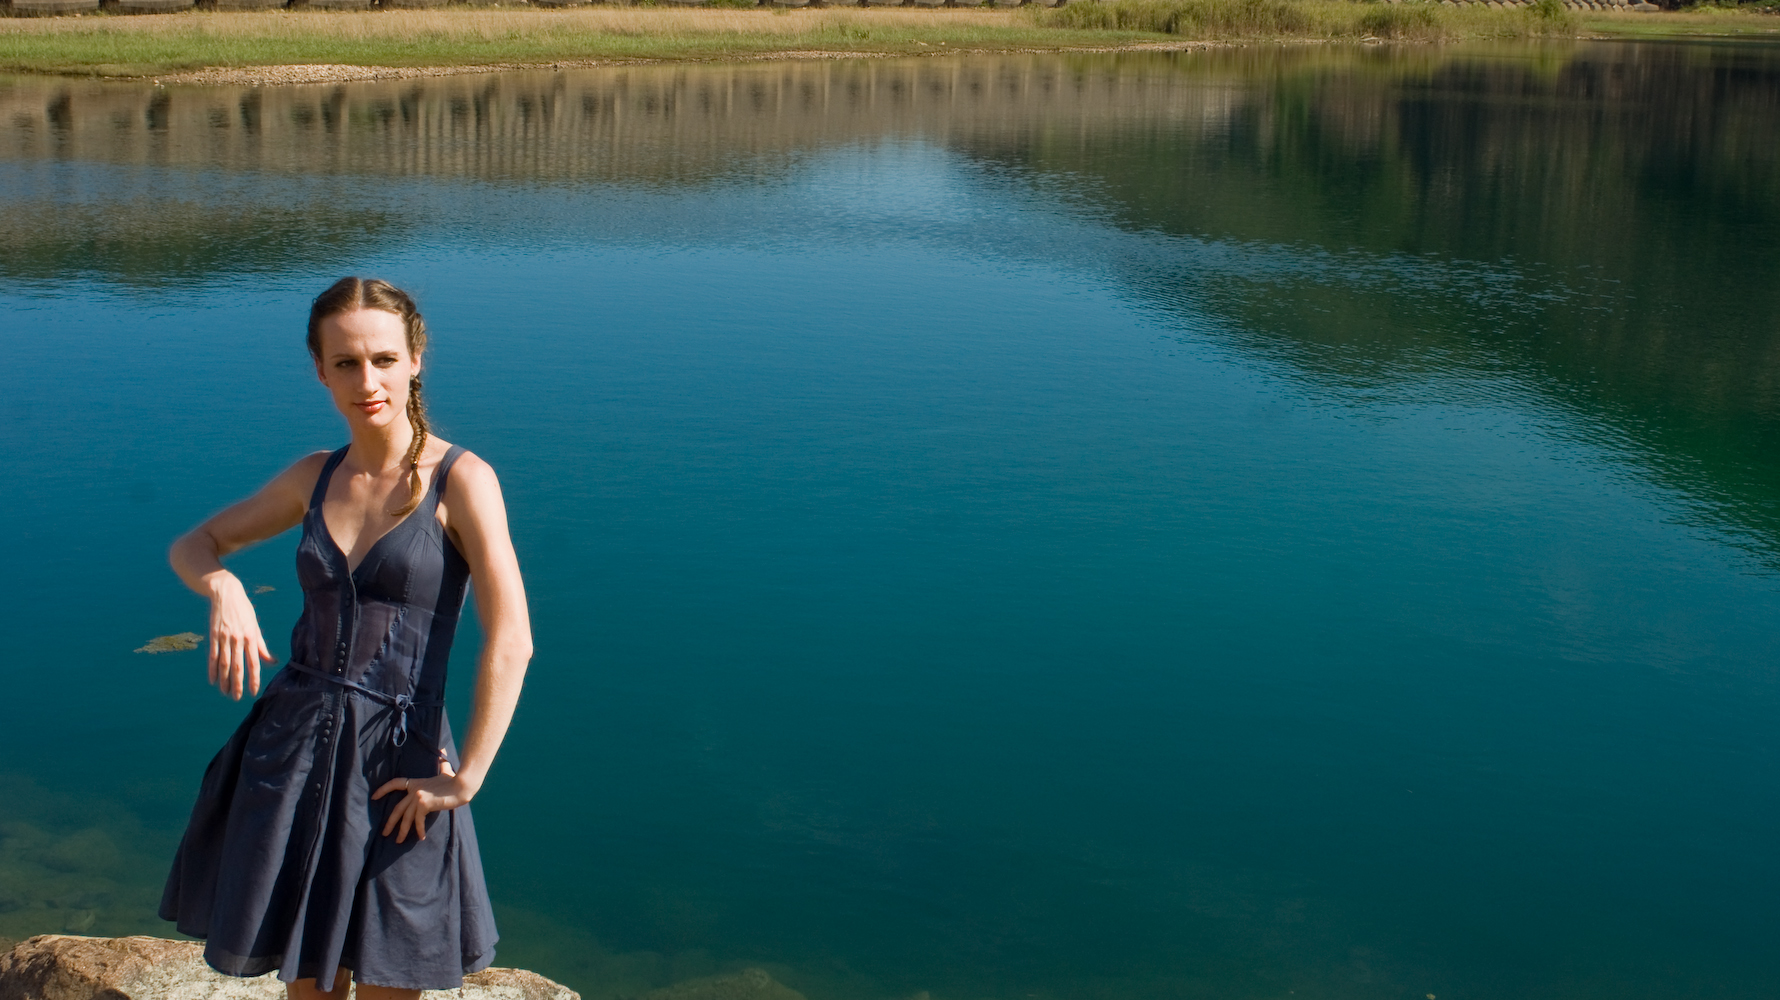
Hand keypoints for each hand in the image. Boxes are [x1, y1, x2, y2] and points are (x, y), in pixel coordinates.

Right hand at [206, 573, 273, 700]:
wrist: (226, 593)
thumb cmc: (244, 611)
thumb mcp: (255, 627)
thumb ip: (261, 646)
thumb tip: (272, 662)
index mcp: (251, 637)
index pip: (254, 663)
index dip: (254, 678)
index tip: (253, 691)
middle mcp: (238, 639)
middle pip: (237, 666)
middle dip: (237, 684)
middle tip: (236, 698)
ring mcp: (224, 638)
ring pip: (224, 664)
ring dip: (224, 680)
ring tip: (225, 693)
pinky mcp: (213, 635)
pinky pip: (212, 656)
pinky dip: (212, 669)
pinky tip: (213, 680)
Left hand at [372, 753, 472, 843]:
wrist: (462, 785)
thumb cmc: (456, 779)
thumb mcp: (447, 772)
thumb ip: (442, 765)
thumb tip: (443, 754)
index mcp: (417, 782)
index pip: (395, 783)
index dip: (383, 789)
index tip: (374, 797)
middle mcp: (414, 790)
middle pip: (398, 808)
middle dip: (390, 822)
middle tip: (384, 833)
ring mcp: (418, 797)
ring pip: (406, 817)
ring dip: (402, 831)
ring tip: (398, 841)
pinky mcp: (424, 804)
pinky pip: (418, 821)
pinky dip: (419, 829)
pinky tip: (421, 837)